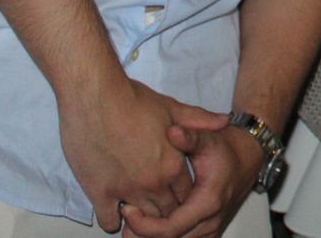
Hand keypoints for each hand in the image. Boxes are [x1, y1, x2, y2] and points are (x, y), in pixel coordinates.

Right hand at [58, 77, 228, 231]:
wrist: (96, 98)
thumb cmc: (133, 100)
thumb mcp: (172, 108)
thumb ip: (199, 121)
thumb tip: (224, 121)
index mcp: (173, 165)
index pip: (186, 195)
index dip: (182, 195)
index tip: (175, 193)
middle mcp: (154, 183)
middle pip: (167, 210)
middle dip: (164, 208)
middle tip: (157, 203)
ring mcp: (126, 190)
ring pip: (141, 218)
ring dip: (140, 216)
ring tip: (137, 210)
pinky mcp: (99, 193)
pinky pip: (109, 221)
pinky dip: (112, 219)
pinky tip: (114, 210)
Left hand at [120, 125, 258, 237]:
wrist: (249, 156)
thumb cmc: (228, 148)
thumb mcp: (209, 138)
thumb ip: (190, 136)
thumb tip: (172, 131)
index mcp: (209, 202)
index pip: (170, 228)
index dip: (144, 224)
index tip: (127, 209)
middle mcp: (211, 221)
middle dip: (142, 232)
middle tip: (123, 214)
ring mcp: (211, 229)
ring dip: (152, 236)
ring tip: (131, 221)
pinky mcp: (209, 231)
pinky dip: (165, 235)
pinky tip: (148, 225)